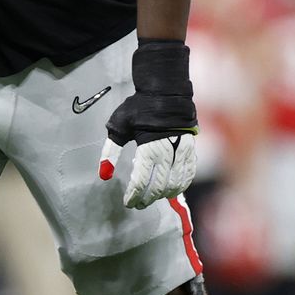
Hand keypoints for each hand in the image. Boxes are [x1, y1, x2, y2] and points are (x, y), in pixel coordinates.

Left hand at [99, 40, 198, 208]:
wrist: (166, 92)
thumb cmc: (139, 109)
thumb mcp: (119, 127)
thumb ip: (110, 152)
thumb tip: (103, 175)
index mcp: (148, 148)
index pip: (141, 182)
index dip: (134, 196)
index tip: (127, 202)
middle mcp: (167, 152)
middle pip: (158, 186)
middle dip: (147, 198)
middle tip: (138, 203)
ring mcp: (181, 152)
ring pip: (175, 184)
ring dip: (163, 195)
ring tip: (153, 197)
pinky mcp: (190, 150)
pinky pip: (188, 175)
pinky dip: (181, 186)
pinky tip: (172, 190)